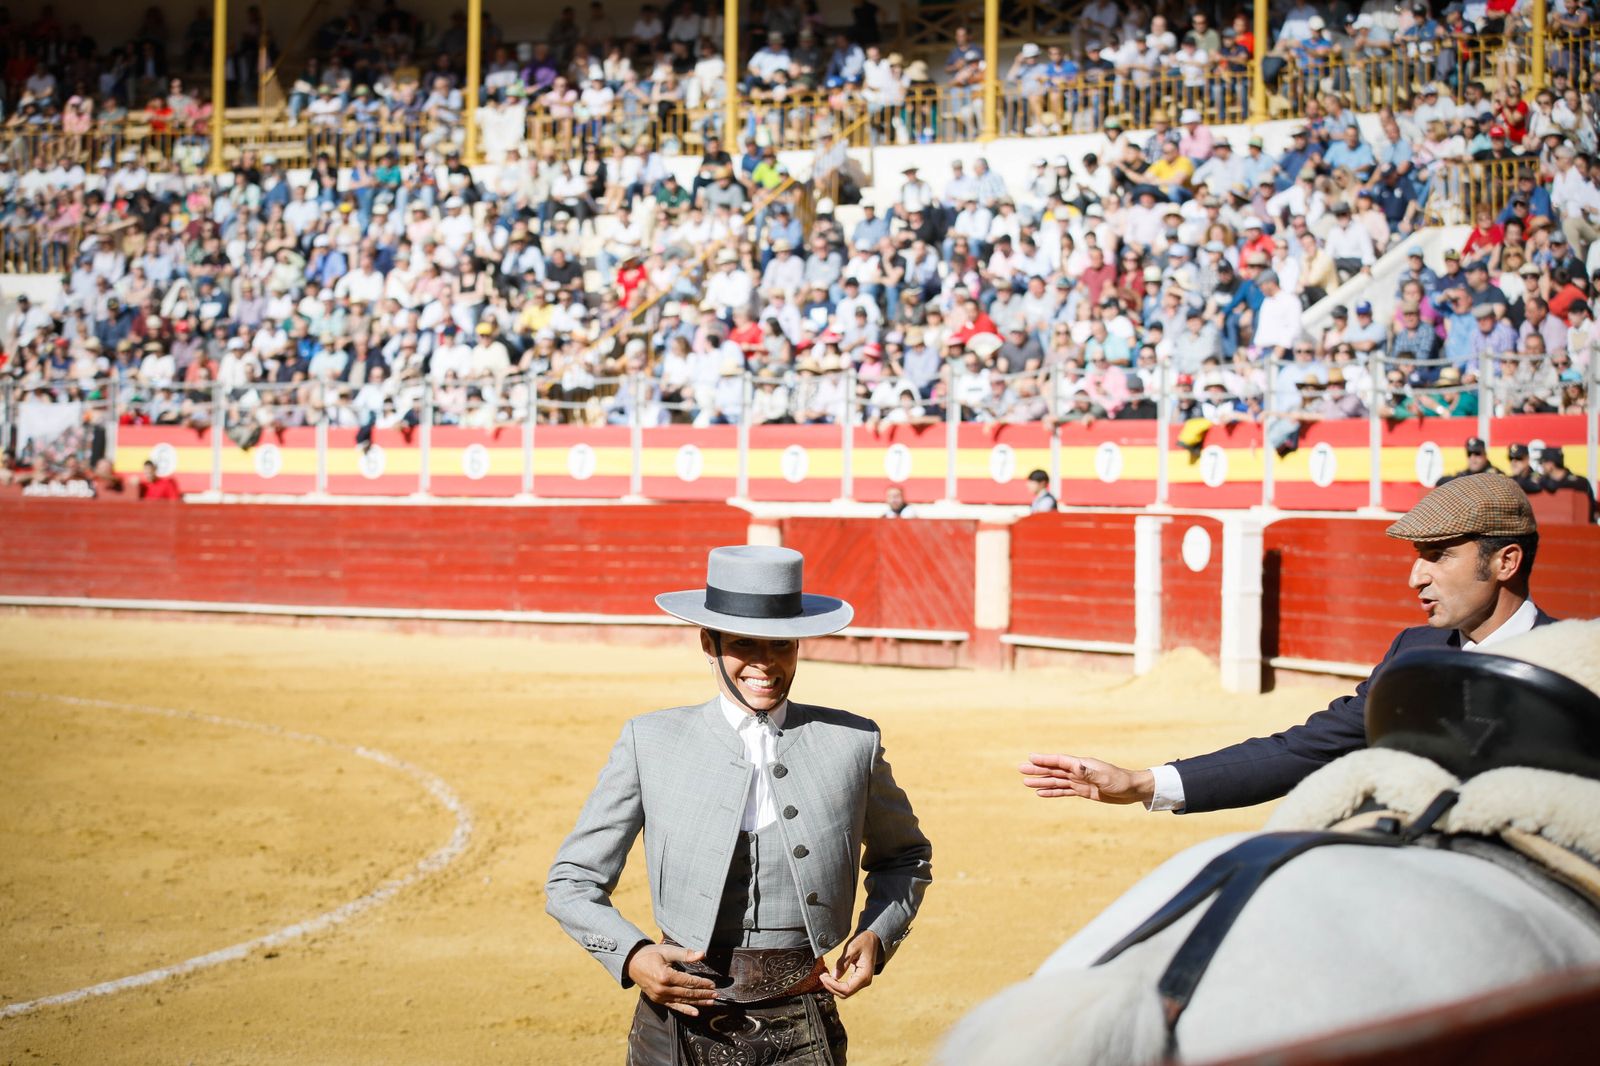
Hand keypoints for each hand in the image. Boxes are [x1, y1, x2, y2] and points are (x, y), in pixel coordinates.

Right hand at [625, 943, 719, 1016]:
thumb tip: (702, 954)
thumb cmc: (651, 954)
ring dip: (698, 1002)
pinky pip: (674, 1006)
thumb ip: (685, 954)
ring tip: (711, 1002)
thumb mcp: (667, 951)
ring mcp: (660, 996)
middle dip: (703, 993)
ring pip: (683, 1001)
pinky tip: (696, 1012)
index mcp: (665, 976)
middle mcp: (662, 989)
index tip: (713, 983)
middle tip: (716, 994)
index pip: (688, 981)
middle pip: (687, 993)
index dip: (702, 983)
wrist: (632, 963)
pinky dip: (686, 1010)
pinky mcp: (658, 1000)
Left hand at [820, 931, 879, 998]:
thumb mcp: (852, 948)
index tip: (823, 976)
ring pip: (845, 992)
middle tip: (821, 976)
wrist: (873, 939)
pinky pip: (846, 987)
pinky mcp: (858, 980)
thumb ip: (843, 962)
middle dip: (831, 987)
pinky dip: (837, 984)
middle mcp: (865, 982)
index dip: (833, 985)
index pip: (847, 989)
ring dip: (833, 986)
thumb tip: (834, 976)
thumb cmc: (863, 941)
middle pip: (845, 993)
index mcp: (865, 975)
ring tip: (824, 976)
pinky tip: (830, 977)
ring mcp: (862, 982)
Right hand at [1019, 753, 1154, 805]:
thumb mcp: (1105, 777)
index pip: (1060, 761)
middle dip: (1038, 770)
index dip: (1045, 760)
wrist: (1132, 790)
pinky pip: (1064, 791)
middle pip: (1054, 770)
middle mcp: (1078, 771)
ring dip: (1041, 781)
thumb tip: (1075, 766)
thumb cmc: (1121, 781)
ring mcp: (1079, 781)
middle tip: (1021, 769)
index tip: (1031, 758)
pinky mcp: (1083, 791)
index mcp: (1082, 765)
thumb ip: (1089, 772)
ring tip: (1026, 782)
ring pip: (1056, 781)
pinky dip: (1052, 792)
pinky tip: (1041, 792)